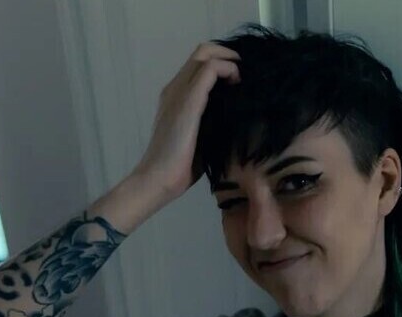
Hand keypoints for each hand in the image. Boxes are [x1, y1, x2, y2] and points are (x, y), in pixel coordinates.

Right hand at [132, 42, 241, 200]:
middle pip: (203, 51)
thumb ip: (212, 122)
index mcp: (176, 97)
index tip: (239, 79)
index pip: (198, 63)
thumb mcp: (201, 138)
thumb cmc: (179, 168)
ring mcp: (179, 92)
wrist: (158, 180)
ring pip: (205, 53)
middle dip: (228, 55)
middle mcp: (175, 88)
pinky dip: (227, 69)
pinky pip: (210, 69)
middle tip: (244, 73)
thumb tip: (236, 118)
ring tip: (242, 78)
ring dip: (229, 59)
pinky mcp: (188, 101)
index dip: (221, 62)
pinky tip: (237, 83)